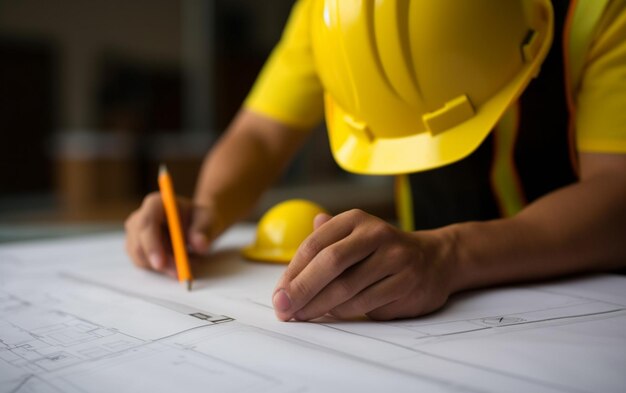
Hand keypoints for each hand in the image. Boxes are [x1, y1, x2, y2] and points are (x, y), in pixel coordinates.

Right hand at [124, 192, 220, 276]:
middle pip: (139, 244)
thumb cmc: (199, 219)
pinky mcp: (137, 249)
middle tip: (181, 272)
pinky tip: (178, 261)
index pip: (146, 223)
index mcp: (155, 204)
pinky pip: (145, 265)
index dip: (151, 245)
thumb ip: (203, 231)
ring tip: (189, 260)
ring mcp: (135, 234)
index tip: (160, 264)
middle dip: (160, 262)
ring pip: (141, 258)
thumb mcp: (207, 221)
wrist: (197, 224)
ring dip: (165, 266)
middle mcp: (139, 217)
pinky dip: (162, 268)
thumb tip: (200, 245)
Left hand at [272, 209, 453, 320]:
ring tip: (301, 316)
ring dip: (318, 306)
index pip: (315, 245)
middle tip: (283, 309)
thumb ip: (321, 246)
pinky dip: (343, 313)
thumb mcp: (352, 237)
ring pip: (346, 288)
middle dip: (301, 290)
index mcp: (355, 220)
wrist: (434, 260)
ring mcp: (394, 258)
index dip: (292, 272)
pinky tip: (329, 315)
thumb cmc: (381, 252)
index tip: (278, 294)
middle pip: (330, 263)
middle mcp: (376, 234)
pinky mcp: (406, 283)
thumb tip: (288, 268)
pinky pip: (365, 304)